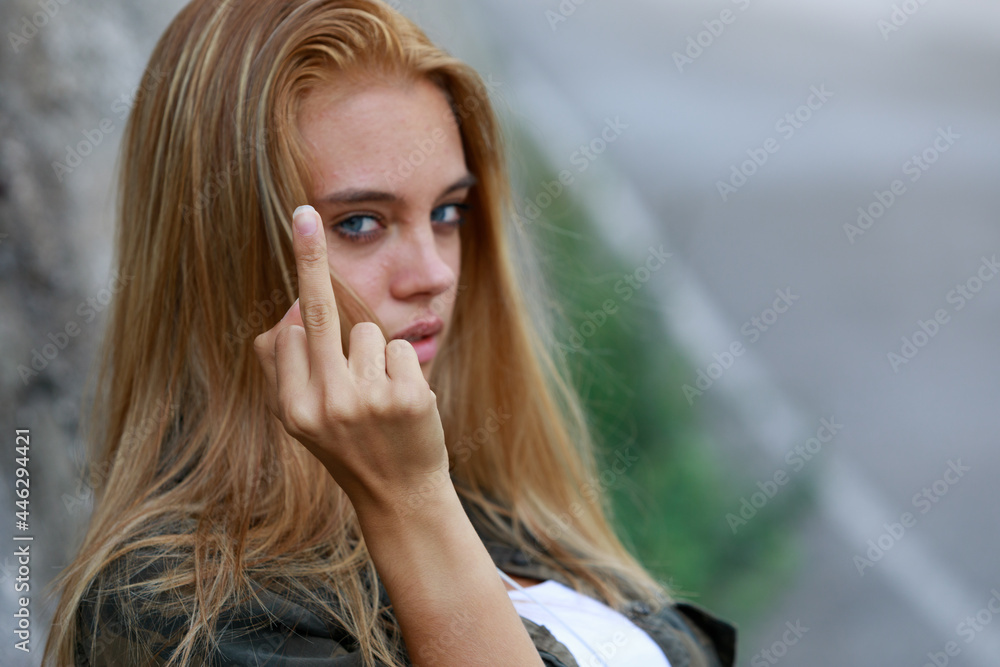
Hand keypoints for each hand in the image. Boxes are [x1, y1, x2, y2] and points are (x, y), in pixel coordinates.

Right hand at [253, 205, 449, 512]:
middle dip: (308, 258)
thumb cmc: (351, 448)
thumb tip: (288, 311)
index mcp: (292, 410)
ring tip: (380, 399)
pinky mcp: (407, 397)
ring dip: (376, 356)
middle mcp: (324, 405)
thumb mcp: (303, 422)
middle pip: (318, 314)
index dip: (301, 311)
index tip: (294, 243)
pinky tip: (404, 402)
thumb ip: (286, 370)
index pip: (290, 333)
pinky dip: (406, 366)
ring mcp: (367, 401)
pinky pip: (402, 346)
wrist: (400, 496)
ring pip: (369, 332)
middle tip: (304, 212)